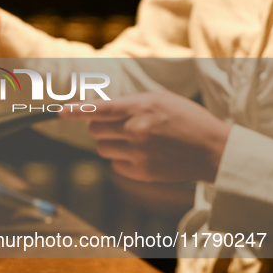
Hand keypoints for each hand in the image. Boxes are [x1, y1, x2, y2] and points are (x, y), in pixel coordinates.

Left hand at [59, 91, 231, 182]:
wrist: (212, 149)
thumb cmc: (186, 120)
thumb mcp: (160, 100)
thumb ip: (130, 104)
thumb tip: (100, 111)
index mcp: (142, 107)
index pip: (101, 109)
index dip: (77, 111)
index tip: (60, 112)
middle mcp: (137, 130)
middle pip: (95, 131)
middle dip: (99, 127)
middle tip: (116, 126)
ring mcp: (139, 154)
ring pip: (102, 149)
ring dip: (111, 143)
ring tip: (135, 140)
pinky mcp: (141, 172)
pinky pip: (115, 165)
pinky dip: (122, 160)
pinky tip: (143, 155)